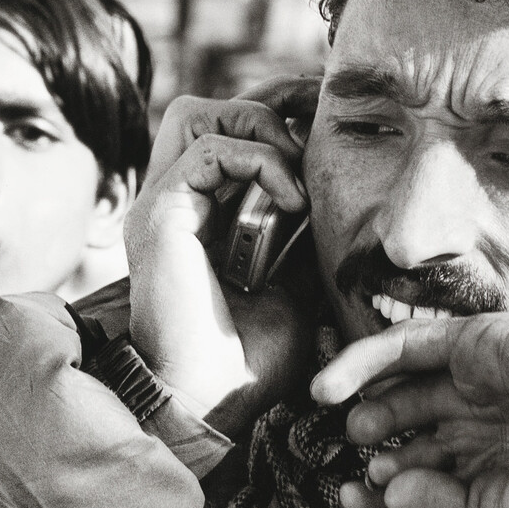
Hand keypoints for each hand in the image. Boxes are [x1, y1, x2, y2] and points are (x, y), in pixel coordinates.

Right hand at [125, 93, 312, 434]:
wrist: (212, 402)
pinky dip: (259, 162)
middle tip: (315, 129)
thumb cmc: (250, 359)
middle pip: (205, 109)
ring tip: (298, 174)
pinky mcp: (159, 214)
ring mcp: (162, 205)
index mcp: (201, 215)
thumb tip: (349, 202)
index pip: (226, 130)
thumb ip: (307, 238)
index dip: (274, 112)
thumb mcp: (297, 285)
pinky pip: (207, 151)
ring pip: (196, 115)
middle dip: (266, 105)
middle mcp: (174, 203)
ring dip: (258, 130)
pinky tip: (293, 201)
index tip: (324, 116)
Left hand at [309, 314, 508, 507]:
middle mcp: (482, 419)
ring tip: (341, 422)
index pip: (421, 471)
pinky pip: (407, 344)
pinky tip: (334, 386)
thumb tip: (388, 493)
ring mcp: (479, 379)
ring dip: (366, 399)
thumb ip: (434, 504)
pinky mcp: (476, 342)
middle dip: (376, 443)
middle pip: (409, 425)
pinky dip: (364, 361)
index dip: (380, 488)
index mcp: (490, 463)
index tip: (347, 500)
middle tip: (357, 459)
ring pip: (404, 381)